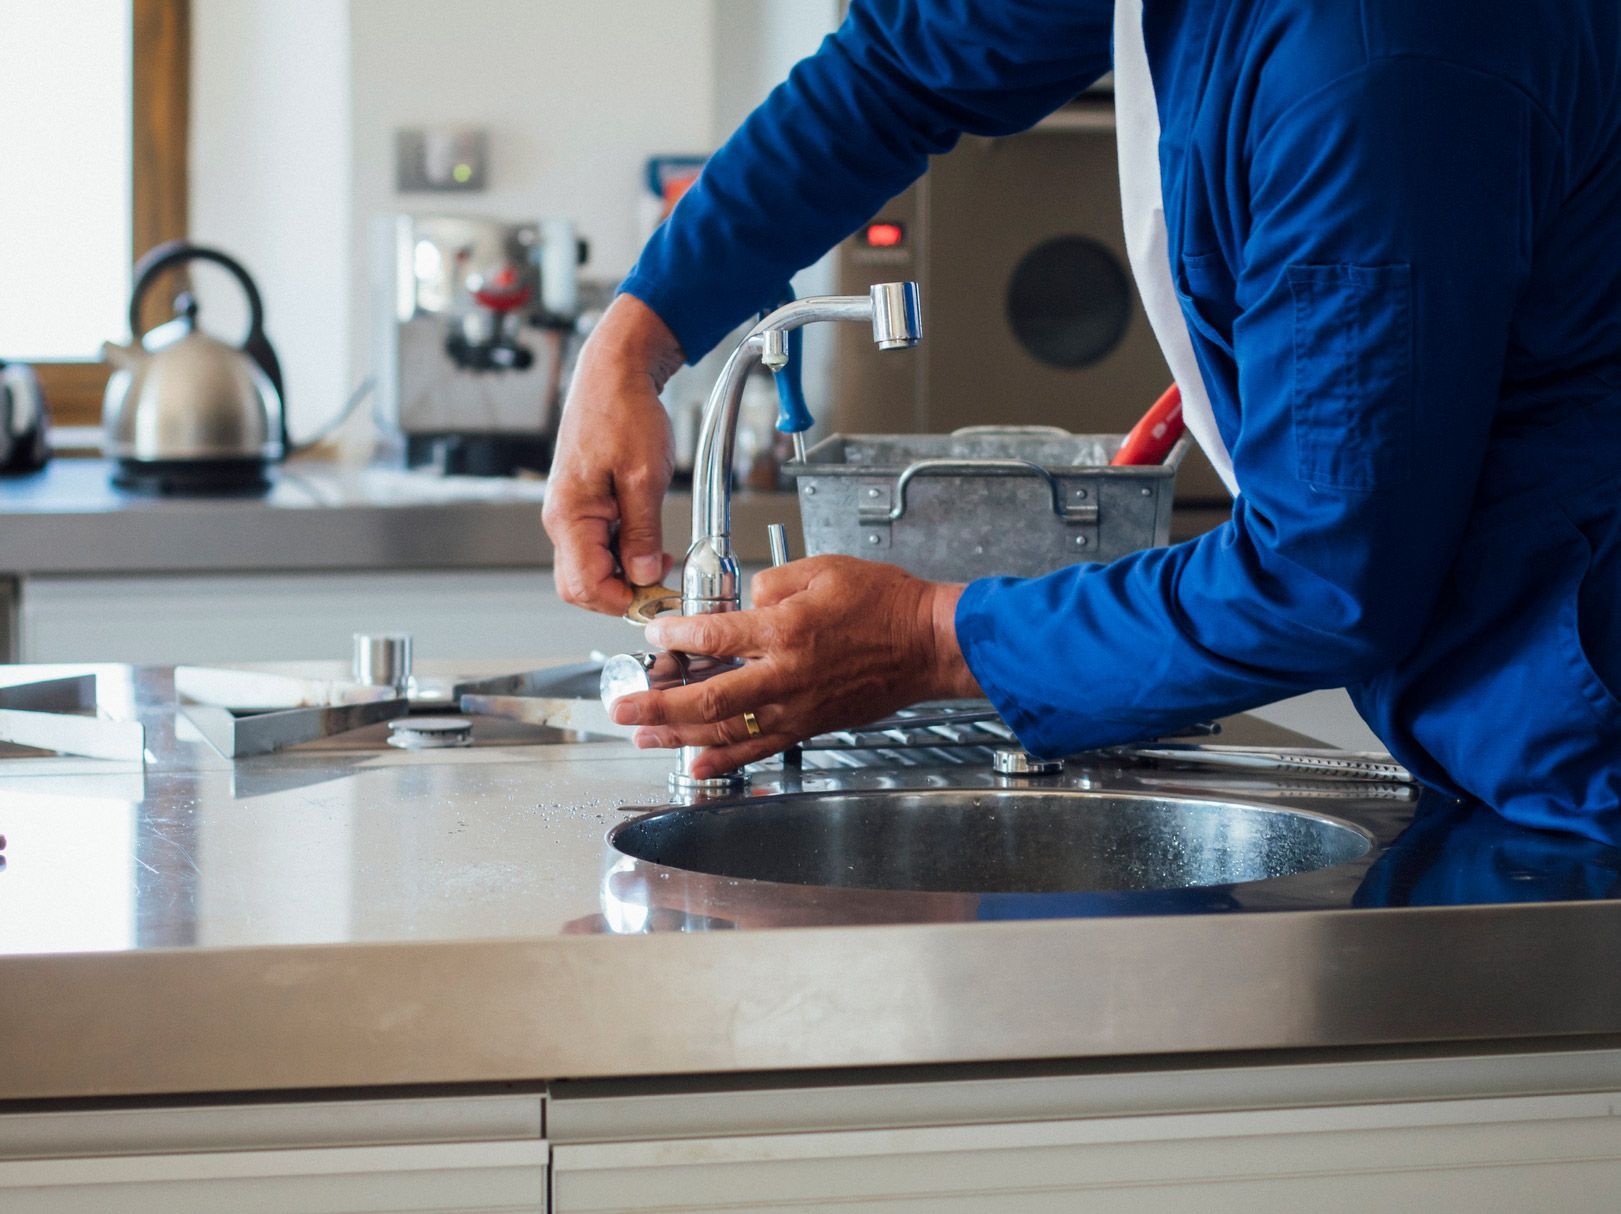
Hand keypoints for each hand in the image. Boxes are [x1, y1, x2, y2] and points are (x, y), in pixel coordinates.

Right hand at [543, 294, 684, 613]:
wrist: (615, 373)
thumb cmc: (623, 411)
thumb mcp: (645, 475)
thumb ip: (642, 531)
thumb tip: (645, 575)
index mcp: (569, 516)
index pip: (584, 586)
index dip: (623, 600)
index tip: (658, 594)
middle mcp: (562, 520)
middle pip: (581, 586)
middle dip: (621, 593)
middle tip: (661, 582)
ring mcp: (572, 515)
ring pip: (591, 569)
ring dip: (625, 574)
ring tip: (660, 558)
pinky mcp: (585, 507)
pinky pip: (598, 547)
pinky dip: (624, 555)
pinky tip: (649, 543)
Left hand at [607, 556, 981, 778]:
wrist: (927, 644)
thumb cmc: (885, 603)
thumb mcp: (824, 569)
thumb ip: (773, 583)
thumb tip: (744, 602)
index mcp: (787, 629)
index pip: (714, 635)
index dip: (676, 635)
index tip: (654, 634)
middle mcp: (786, 674)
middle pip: (708, 699)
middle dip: (657, 704)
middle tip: (622, 706)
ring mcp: (797, 706)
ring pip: (727, 730)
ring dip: (679, 736)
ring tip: (644, 735)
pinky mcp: (809, 725)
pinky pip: (760, 748)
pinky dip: (725, 760)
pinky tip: (696, 763)